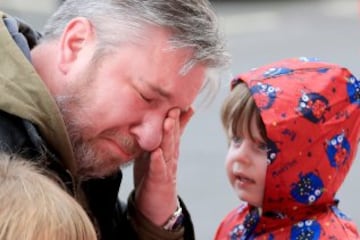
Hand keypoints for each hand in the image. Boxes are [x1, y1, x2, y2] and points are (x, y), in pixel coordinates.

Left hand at [133, 107, 193, 225]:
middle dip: (174, 121)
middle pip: (173, 137)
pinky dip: (157, 161)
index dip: (178, 116)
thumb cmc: (155, 175)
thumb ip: (165, 138)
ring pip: (168, 150)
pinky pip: (158, 170)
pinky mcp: (159, 182)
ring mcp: (166, 169)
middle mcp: (170, 157)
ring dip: (168, 136)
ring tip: (168, 122)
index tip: (181, 100)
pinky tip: (156, 153)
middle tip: (175, 106)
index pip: (175, 130)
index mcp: (169, 149)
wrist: (155, 206)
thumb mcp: (160, 153)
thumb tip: (168, 121)